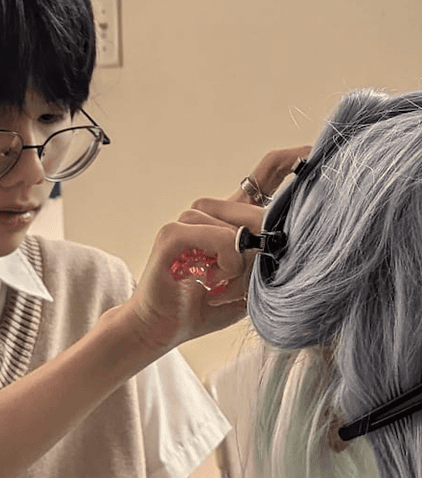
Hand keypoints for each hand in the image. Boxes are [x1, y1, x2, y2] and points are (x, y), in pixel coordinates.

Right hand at [123, 146, 310, 353]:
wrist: (162, 328)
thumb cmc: (205, 307)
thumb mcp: (253, 284)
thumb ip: (270, 259)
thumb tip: (295, 241)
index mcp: (231, 219)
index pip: (265, 174)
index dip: (291, 159)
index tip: (315, 149)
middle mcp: (208, 213)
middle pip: (253, 202)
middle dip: (261, 239)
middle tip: (245, 276)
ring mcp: (187, 220)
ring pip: (234, 224)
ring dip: (238, 260)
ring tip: (220, 282)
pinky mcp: (173, 234)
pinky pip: (218, 236)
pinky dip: (224, 260)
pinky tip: (211, 277)